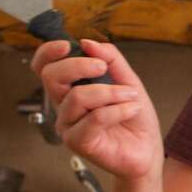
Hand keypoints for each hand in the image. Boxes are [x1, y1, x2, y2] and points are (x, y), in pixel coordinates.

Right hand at [29, 38, 161, 181]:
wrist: (147, 148)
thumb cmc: (134, 117)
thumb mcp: (128, 80)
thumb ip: (110, 60)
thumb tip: (88, 42)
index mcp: (70, 89)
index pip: (44, 67)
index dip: (48, 52)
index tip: (68, 45)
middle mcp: (64, 106)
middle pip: (51, 77)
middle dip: (78, 65)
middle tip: (102, 68)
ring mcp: (68, 125)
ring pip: (77, 97)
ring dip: (110, 92)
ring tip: (131, 96)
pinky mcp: (77, 142)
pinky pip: (94, 118)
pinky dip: (118, 110)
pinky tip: (132, 110)